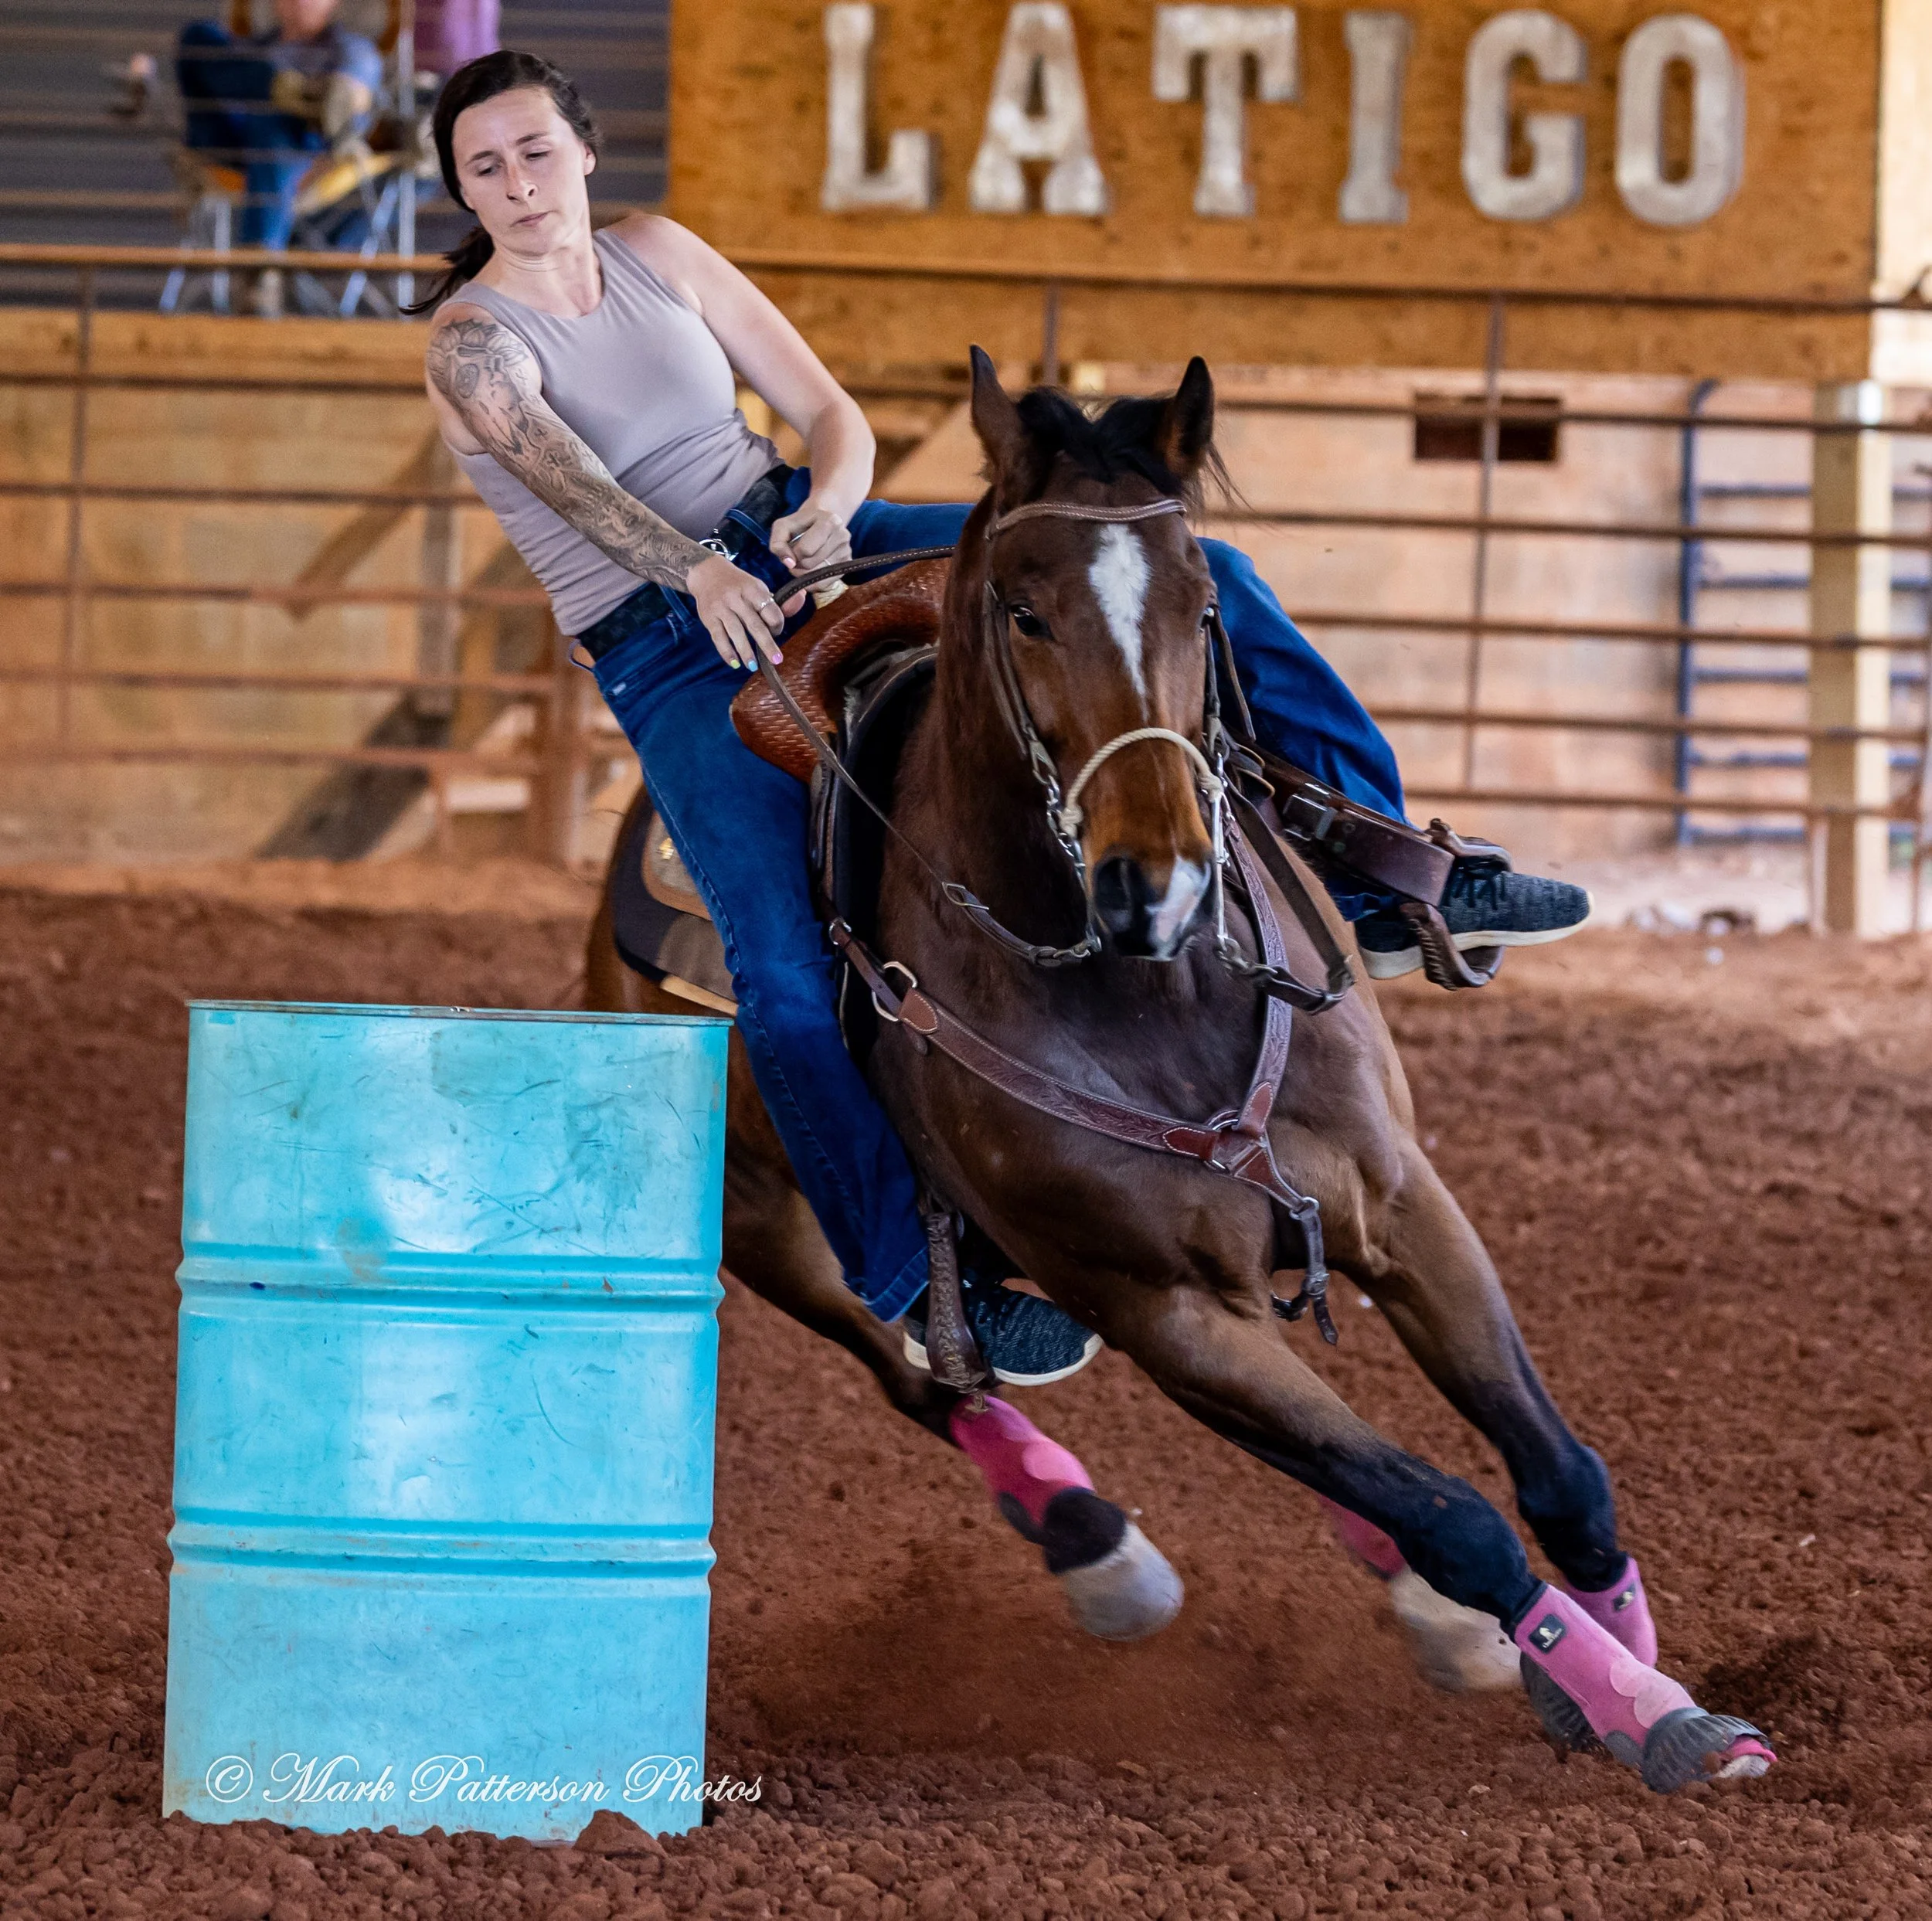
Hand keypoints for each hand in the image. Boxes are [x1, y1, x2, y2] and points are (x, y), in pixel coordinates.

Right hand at [684, 555, 803, 670]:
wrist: (707, 572)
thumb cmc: (739, 585)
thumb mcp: (758, 587)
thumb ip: (776, 602)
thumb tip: (801, 601)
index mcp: (753, 589)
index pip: (770, 611)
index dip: (777, 625)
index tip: (777, 633)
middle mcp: (737, 598)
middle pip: (755, 624)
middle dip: (767, 644)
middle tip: (777, 660)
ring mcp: (721, 607)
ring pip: (735, 632)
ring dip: (745, 651)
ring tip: (753, 666)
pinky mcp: (709, 617)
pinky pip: (718, 637)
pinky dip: (726, 652)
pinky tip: (734, 663)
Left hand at [768, 497, 853, 578]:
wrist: (821, 520)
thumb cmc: (800, 525)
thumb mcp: (783, 527)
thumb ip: (778, 543)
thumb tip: (789, 564)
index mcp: (829, 521)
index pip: (805, 550)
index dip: (793, 553)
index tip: (794, 547)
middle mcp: (842, 535)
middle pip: (810, 564)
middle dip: (798, 563)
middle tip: (798, 555)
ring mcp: (846, 551)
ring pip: (817, 576)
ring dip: (804, 573)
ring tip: (804, 560)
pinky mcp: (847, 565)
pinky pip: (825, 584)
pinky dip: (813, 582)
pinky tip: (810, 571)